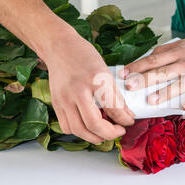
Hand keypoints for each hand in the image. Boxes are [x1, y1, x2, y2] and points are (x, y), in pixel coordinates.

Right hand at [42, 28, 134, 143]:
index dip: (124, 120)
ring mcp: (64, 99)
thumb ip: (116, 96)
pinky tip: (88, 127)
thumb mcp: (106, 71)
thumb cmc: (83, 56)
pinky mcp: (56, 104)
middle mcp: (77, 91)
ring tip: (104, 133)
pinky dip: (79, 132)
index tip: (128, 122)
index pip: (113, 108)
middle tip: (118, 131)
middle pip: (93, 124)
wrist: (59, 47)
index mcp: (95, 80)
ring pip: (78, 130)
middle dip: (109, 134)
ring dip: (94, 137)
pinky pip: (66, 127)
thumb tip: (127, 115)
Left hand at [120, 31, 184, 110]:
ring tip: (151, 101)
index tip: (123, 74)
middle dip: (145, 79)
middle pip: (163, 71)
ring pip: (180, 83)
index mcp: (178, 52)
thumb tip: (149, 56)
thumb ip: (167, 51)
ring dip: (165, 92)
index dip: (137, 67)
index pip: (153, 60)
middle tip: (130, 87)